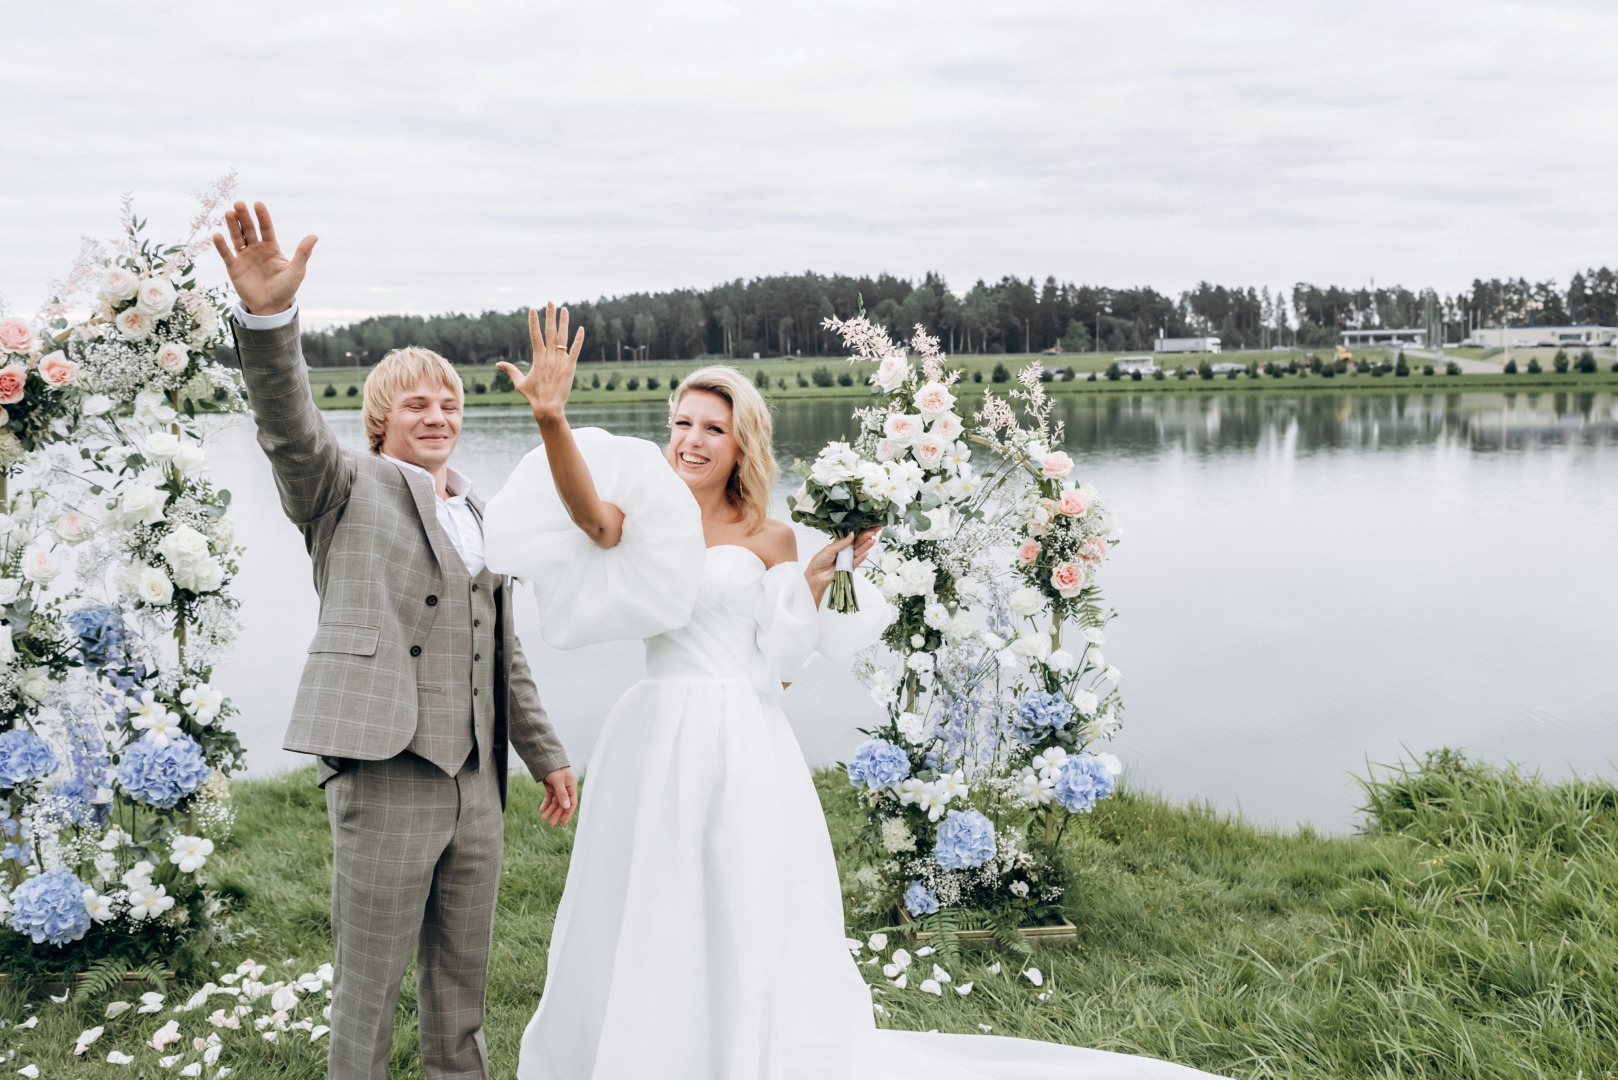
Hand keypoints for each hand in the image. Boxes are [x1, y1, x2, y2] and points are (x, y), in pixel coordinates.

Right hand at [211, 201, 316, 315]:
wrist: (271, 307)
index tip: (258, 204)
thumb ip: (303, 254)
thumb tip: (314, 236)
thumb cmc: (285, 289)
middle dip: (244, 217)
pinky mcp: (234, 268)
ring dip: (233, 226)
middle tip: (239, 204)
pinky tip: (217, 235)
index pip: (266, 229)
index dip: (262, 217)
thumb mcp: (296, 272)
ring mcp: (244, 257)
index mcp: (271, 248)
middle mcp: (256, 249)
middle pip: (249, 230)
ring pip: (237, 238)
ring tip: (229, 213)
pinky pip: (227, 255)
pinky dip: (222, 246)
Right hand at [497, 303, 584, 421]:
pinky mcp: (570, 367)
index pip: (534, 335)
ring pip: (563, 338)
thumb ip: (510, 370)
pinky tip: (581, 329)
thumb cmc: (534, 396)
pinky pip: (575, 350)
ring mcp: (560, 361)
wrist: (548, 407)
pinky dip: (579, 340)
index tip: (533, 309)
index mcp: (537, 358)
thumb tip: (497, 364)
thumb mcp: (519, 383)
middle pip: (549, 331)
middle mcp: (549, 357)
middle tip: (551, 302)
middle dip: (549, 315)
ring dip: (564, 322)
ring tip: (564, 309)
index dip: (533, 322)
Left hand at [539, 766, 576, 826]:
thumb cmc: (555, 768)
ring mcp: (558, 788)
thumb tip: (566, 807)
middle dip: (556, 814)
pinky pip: (549, 798)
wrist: (546, 759)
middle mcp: (565, 789)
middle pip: (562, 805)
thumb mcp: (558, 781)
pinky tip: (541, 809)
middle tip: (550, 823)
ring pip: (555, 803)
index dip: (568, 813)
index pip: (572, 803)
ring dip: (550, 810)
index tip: (563, 823)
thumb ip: (562, 794)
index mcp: (571, 787)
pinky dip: (546, 804)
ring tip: (543, 818)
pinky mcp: (551, 787)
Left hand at [804, 528, 879, 606]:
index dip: (861, 532)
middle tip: (872, 532)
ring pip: (859, 552)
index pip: (852, 536)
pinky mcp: (849, 568)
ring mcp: (848, 559)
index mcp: (840, 544)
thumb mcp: (829, 549)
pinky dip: (861, 558)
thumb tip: (852, 534)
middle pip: (858, 543)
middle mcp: (845, 551)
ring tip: (872, 541)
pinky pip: (856, 562)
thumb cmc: (819, 561)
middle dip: (865, 538)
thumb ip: (842, 543)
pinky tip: (866, 553)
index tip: (870, 527)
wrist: (816, 576)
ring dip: (866, 546)